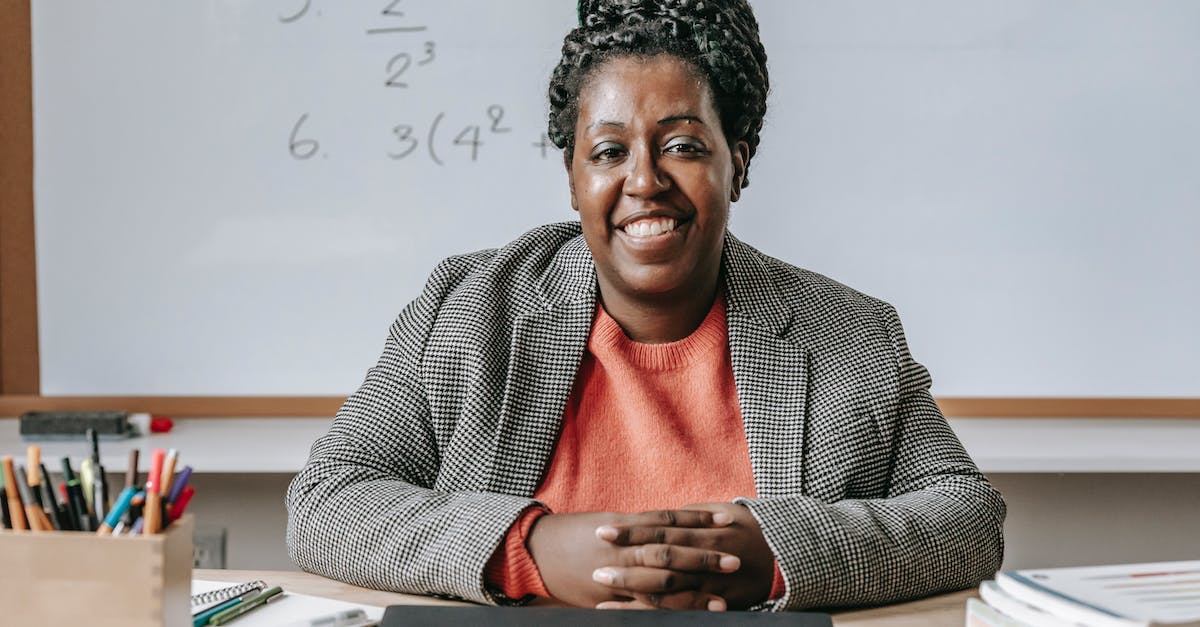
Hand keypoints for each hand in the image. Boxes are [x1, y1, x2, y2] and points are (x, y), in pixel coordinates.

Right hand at [526, 510, 739, 608]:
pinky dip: (665, 612)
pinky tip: (685, 616)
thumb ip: (637, 528)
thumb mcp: (606, 523)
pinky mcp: (606, 597)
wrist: (536, 550)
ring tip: (721, 600)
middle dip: (704, 559)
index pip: (669, 520)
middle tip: (735, 560)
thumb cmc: (572, 534)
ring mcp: (615, 574)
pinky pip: (640, 607)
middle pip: (671, 553)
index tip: (727, 519)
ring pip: (660, 585)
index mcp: (625, 524)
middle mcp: (623, 548)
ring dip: (692, 593)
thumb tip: (667, 526)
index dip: (699, 520)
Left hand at [592, 502, 774, 609]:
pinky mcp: (718, 601)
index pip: (660, 529)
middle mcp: (706, 554)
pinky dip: (658, 611)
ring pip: (669, 587)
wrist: (788, 556)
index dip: (631, 531)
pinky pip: (685, 608)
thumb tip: (666, 513)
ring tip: (604, 590)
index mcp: (704, 529)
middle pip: (660, 558)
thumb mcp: (726, 512)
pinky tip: (633, 612)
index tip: (603, 530)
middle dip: (627, 561)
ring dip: (635, 588)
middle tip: (596, 564)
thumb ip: (694, 514)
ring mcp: (712, 581)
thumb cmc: (751, 530)